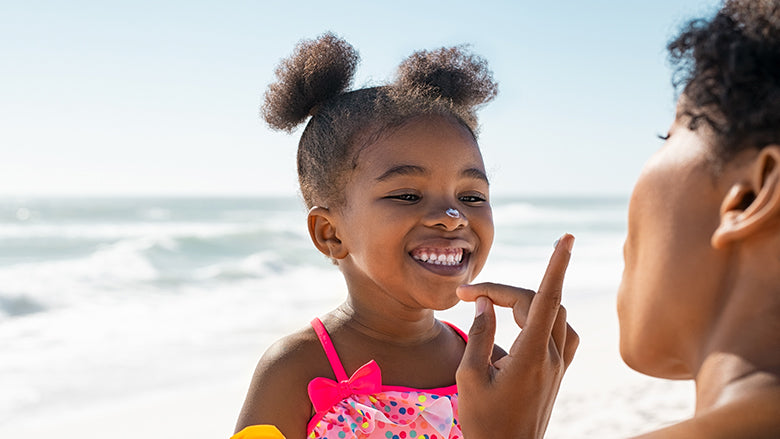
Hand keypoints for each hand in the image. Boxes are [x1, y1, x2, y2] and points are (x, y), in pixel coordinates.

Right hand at [455, 233, 577, 438]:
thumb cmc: (484, 420)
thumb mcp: (468, 377)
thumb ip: (479, 334)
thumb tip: (485, 302)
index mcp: (529, 356)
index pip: (547, 299)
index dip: (556, 265)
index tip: (566, 238)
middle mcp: (551, 357)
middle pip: (538, 303)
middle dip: (503, 291)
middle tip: (468, 296)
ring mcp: (558, 365)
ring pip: (555, 314)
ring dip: (527, 300)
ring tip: (495, 304)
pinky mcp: (558, 372)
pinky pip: (561, 332)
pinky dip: (545, 317)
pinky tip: (525, 322)